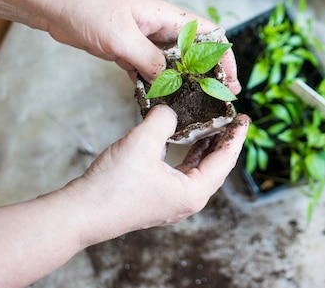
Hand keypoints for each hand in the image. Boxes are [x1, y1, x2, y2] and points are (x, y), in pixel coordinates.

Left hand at [40, 0, 239, 88]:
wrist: (53, 1)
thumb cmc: (88, 5)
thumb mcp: (122, 36)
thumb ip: (150, 60)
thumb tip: (172, 83)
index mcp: (167, 17)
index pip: (209, 35)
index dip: (224, 57)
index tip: (230, 80)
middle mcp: (160, 29)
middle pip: (194, 54)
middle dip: (206, 76)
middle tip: (215, 99)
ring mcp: (144, 41)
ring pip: (171, 66)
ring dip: (179, 84)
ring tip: (190, 106)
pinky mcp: (127, 52)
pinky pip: (148, 72)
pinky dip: (153, 87)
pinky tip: (156, 102)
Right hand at [66, 105, 249, 243]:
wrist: (80, 213)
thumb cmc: (113, 186)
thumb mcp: (143, 142)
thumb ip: (164, 120)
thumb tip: (170, 110)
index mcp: (193, 192)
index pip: (225, 160)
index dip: (236, 136)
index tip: (244, 118)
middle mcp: (187, 200)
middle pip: (216, 166)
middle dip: (223, 140)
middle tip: (230, 118)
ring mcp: (172, 201)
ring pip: (198, 169)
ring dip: (205, 147)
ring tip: (212, 125)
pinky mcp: (157, 197)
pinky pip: (182, 172)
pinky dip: (187, 154)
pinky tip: (183, 139)